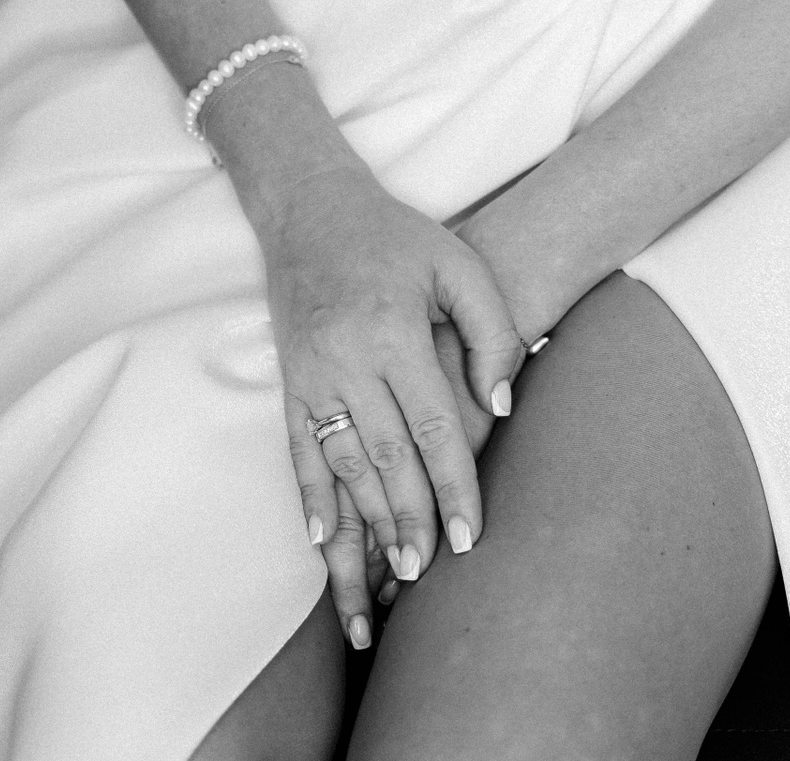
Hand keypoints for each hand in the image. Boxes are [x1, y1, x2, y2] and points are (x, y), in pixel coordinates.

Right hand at [262, 161, 525, 645]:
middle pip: (384, 458)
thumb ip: (493, 330)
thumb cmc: (396, 237)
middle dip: (409, 521)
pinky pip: (298, 452)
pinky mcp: (288, 383)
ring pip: (340, 467)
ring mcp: (309, 375)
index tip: (469, 537)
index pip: (430, 426)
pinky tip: (320, 540)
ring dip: (363, 525)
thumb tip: (500, 407)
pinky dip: (310, 500)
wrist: (309, 209)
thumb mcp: (459, 264)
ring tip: (385, 580)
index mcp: (390, 331)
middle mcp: (344, 359)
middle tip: (428, 574)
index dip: (452, 486)